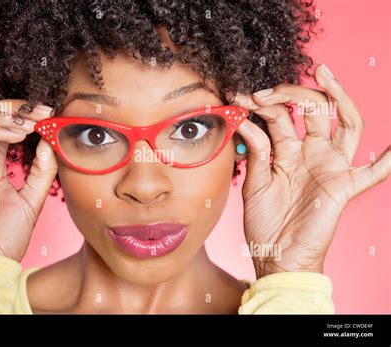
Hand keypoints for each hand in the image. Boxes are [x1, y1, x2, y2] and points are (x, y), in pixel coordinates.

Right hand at [0, 100, 57, 260]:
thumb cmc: (6, 237)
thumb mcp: (33, 198)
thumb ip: (42, 170)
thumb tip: (49, 140)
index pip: (0, 127)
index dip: (22, 116)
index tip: (49, 113)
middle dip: (13, 108)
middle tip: (42, 110)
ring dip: (2, 114)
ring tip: (29, 120)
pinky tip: (18, 134)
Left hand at [236, 64, 390, 277]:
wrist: (275, 256)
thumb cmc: (264, 222)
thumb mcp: (255, 183)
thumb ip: (256, 152)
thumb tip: (246, 120)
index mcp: (288, 151)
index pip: (280, 116)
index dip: (261, 104)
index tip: (240, 96)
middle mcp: (311, 153)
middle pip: (312, 110)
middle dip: (290, 94)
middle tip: (266, 90)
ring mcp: (330, 167)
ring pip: (343, 124)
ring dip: (337, 98)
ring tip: (324, 75)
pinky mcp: (343, 187)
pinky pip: (372, 174)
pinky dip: (387, 162)